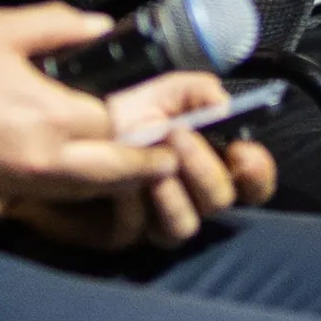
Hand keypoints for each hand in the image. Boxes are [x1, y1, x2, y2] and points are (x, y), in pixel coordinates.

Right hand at [0, 4, 211, 202]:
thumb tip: (102, 27)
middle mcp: (44, 162)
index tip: (162, 108)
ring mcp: (20, 186)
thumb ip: (62, 27)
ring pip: (88, 193)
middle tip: (172, 155)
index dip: (139, 115)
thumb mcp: (3, 29)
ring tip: (141, 166)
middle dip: (148, 165)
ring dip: (117, 181)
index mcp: (52, 118)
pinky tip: (85, 170)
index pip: (118, 124)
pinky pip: (55, 197)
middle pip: (117, 175)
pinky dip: (80, 187)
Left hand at [0, 115, 279, 251]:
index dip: (256, 172)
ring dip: (170, 193)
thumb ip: (199, 90)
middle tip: (178, 136)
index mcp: (208, 159)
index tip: (243, 150)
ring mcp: (154, 216)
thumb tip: (221, 105)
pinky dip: (129, 205)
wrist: (64, 126)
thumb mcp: (163, 88)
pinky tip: (119, 182)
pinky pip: (133, 231)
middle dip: (204, 169)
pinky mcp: (117, 232)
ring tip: (151, 163)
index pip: (252, 180)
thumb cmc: (119, 109)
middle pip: (219, 203)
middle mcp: (188, 193)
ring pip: (181, 228)